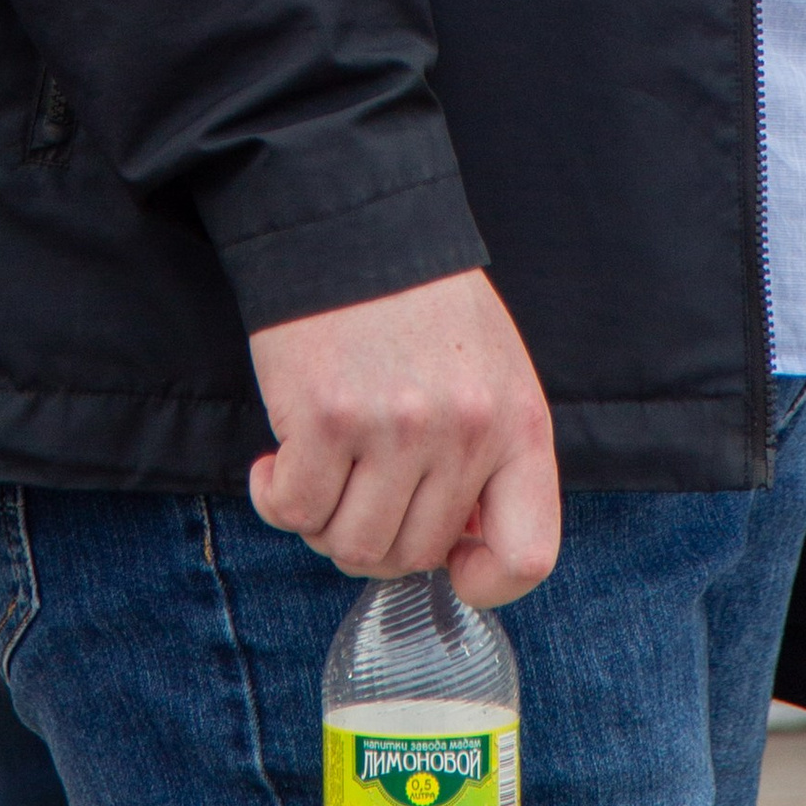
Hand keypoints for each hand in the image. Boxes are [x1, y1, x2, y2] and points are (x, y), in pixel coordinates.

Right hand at [248, 267, 559, 607]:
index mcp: (518, 421)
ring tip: (319, 473)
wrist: (354, 224)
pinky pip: (294, 511)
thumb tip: (459, 551)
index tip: (450, 559)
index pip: (528, 553)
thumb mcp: (489, 372)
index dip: (487, 580)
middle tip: (357, 489)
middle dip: (377, 538)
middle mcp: (465, 430)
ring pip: (350, 546)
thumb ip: (487, 457)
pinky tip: (278, 462)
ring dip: (323, 523)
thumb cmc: (421, 306)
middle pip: (414, 556)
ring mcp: (396, 428)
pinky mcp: (327, 419)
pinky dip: (276, 498)